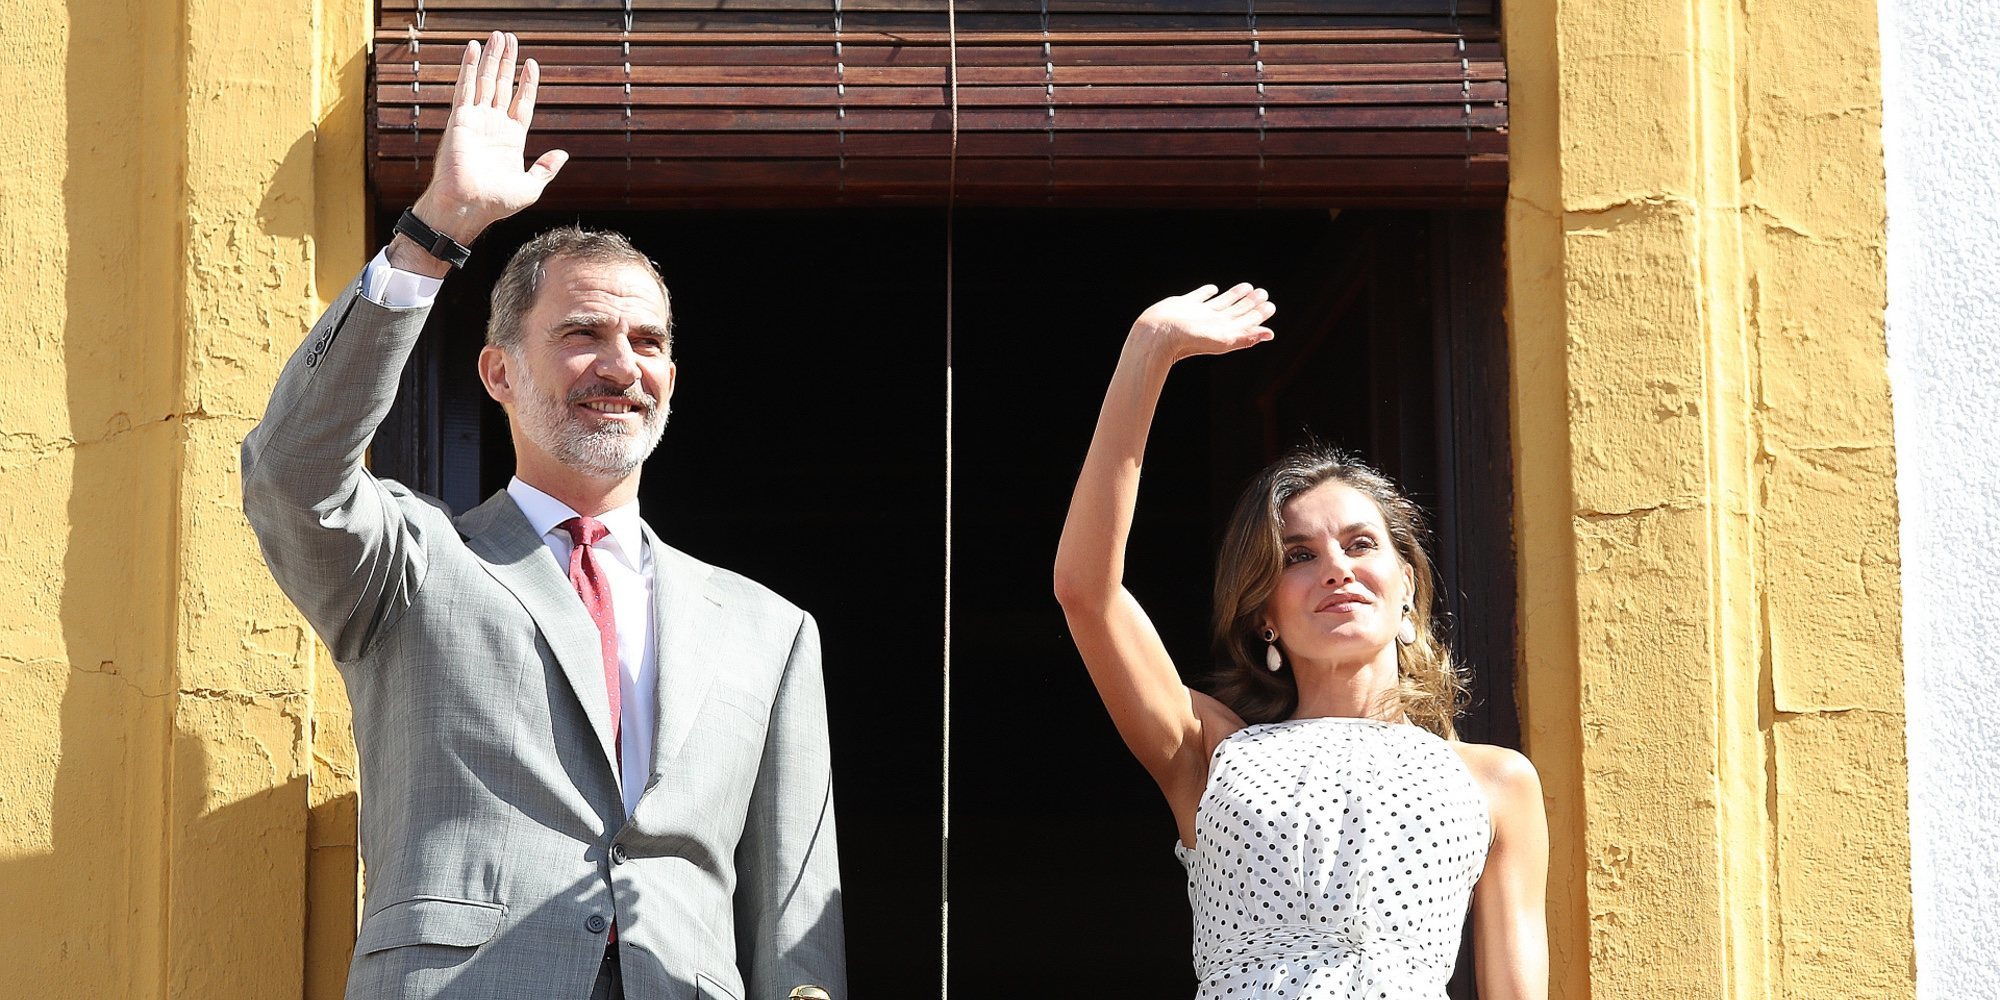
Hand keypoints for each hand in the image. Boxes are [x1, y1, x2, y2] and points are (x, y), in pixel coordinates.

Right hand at [411, 31, 567, 244]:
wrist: (469, 207)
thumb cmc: (497, 203)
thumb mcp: (531, 187)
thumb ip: (546, 169)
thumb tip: (562, 154)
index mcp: (511, 139)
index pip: (522, 103)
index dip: (527, 83)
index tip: (532, 63)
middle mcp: (493, 126)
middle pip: (503, 86)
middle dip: (507, 62)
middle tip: (510, 38)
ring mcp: (476, 120)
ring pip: (485, 81)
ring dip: (491, 58)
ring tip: (497, 36)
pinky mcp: (460, 119)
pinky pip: (465, 88)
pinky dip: (468, 67)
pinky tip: (473, 48)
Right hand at [1129, 283, 1276, 362]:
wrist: (1158, 335)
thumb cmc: (1189, 340)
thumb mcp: (1223, 339)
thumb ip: (1246, 336)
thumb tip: (1270, 334)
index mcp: (1223, 331)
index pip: (1246, 321)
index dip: (1258, 314)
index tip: (1270, 305)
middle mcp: (1212, 322)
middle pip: (1236, 311)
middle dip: (1250, 303)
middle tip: (1263, 293)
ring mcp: (1198, 313)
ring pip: (1221, 302)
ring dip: (1235, 295)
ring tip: (1248, 288)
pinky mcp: (1183, 305)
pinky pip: (1200, 296)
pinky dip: (1208, 292)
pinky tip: (1214, 289)